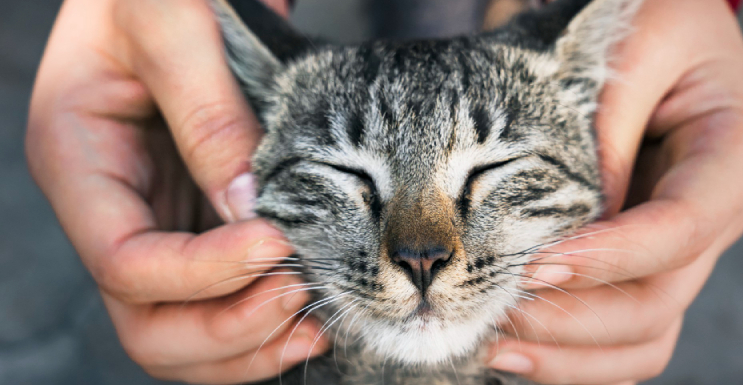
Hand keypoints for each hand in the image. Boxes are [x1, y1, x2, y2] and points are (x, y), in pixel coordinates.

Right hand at [26, 0, 325, 382]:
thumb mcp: (169, 22)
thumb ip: (206, 112)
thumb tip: (250, 208)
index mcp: (78, 162)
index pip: (125, 261)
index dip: (202, 274)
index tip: (278, 245)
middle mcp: (112, 209)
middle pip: (146, 322)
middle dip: (225, 327)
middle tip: (301, 295)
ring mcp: (157, 223)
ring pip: (182, 330)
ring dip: (247, 342)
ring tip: (315, 320)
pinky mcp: (199, 224)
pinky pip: (219, 301)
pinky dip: (262, 324)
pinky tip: (311, 315)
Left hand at [487, 0, 742, 383]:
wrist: (643, 27)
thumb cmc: (643, 18)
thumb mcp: (632, 47)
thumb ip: (605, 136)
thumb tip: (567, 233)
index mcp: (733, 154)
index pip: (681, 228)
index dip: (610, 258)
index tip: (534, 264)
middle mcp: (715, 214)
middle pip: (658, 300)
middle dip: (575, 319)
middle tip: (494, 315)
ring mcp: (679, 246)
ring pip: (643, 334)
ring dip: (571, 355)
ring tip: (493, 349)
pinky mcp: (640, 260)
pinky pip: (620, 328)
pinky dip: (573, 351)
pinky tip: (517, 347)